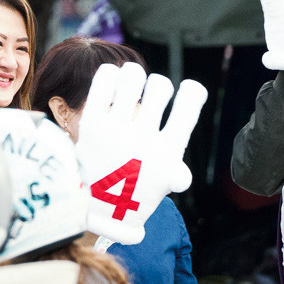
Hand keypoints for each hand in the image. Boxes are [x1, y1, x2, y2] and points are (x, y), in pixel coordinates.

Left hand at [75, 62, 208, 242]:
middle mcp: (143, 139)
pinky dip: (109, 74)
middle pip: (159, 86)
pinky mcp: (91, 124)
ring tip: (131, 82)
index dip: (192, 93)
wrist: (95, 209)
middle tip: (152, 92)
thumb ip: (177, 176)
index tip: (188, 89)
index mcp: (167, 153)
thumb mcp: (161, 186)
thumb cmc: (136, 192)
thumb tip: (182, 179)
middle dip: (159, 84)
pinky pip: (104, 82)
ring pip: (132, 77)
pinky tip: (112, 79)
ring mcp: (115, 130)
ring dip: (134, 74)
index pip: (187, 110)